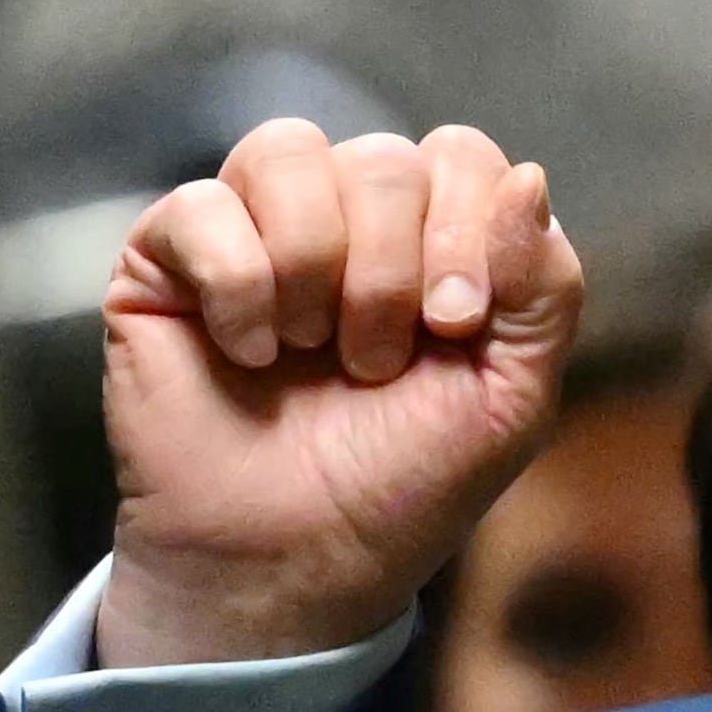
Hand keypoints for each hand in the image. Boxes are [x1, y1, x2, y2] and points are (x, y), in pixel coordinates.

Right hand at [90, 118, 585, 670]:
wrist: (291, 560)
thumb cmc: (402, 485)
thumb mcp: (510, 401)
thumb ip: (543, 291)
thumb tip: (528, 177)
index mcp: (434, 239)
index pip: (461, 156)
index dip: (466, 229)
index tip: (454, 327)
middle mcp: (346, 216)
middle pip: (382, 161)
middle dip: (389, 275)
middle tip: (373, 367)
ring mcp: (254, 227)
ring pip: (288, 152)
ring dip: (315, 270)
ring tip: (311, 354)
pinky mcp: (168, 254)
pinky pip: (202, 206)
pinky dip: (238, 289)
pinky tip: (248, 354)